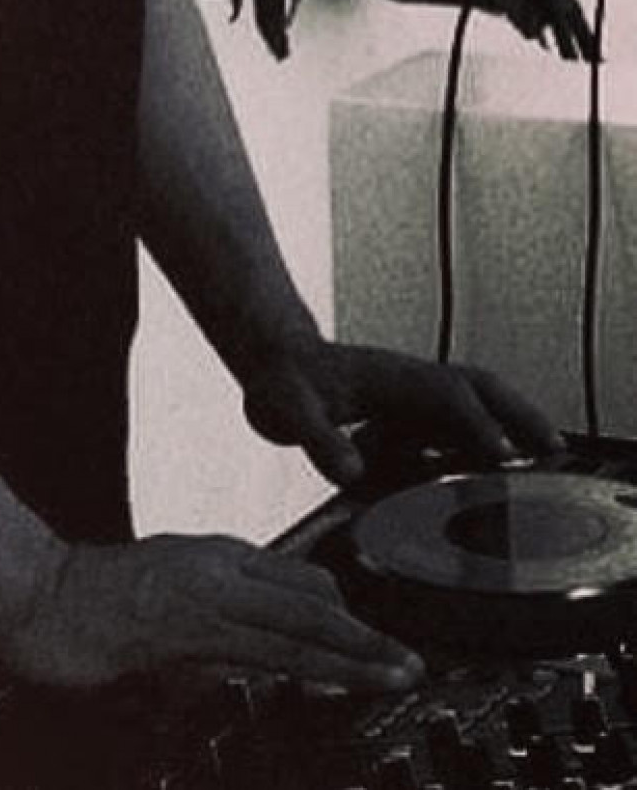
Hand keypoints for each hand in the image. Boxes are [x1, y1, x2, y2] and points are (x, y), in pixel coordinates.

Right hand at [7, 534, 422, 693]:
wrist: (37, 592)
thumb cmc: (94, 599)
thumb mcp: (163, 598)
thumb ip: (211, 618)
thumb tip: (256, 652)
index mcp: (214, 559)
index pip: (297, 584)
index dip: (344, 617)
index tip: (381, 644)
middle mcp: (215, 571)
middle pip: (307, 605)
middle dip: (363, 638)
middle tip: (410, 664)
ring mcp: (198, 599)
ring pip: (290, 626)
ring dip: (346, 652)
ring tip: (389, 673)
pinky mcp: (177, 630)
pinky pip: (250, 649)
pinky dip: (293, 663)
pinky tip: (321, 678)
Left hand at [240, 339, 562, 488]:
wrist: (273, 356)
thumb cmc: (282, 378)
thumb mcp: (288, 410)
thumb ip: (318, 440)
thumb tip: (350, 471)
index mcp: (389, 379)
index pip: (448, 398)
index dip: (478, 425)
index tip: (505, 455)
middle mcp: (409, 381)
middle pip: (479, 389)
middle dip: (519, 414)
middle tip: (555, 446)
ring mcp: (411, 392)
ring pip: (475, 402)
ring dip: (511, 422)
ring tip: (546, 455)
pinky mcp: (406, 408)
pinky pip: (456, 420)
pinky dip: (483, 436)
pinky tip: (492, 467)